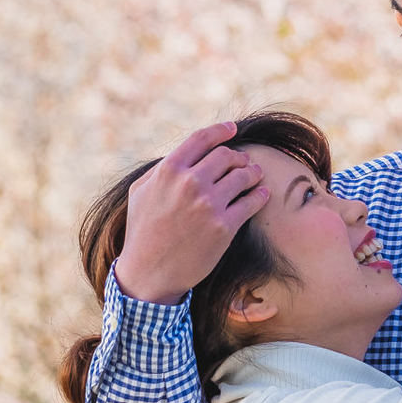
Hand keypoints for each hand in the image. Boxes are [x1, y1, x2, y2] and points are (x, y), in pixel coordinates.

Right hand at [114, 123, 268, 304]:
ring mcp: (208, 205)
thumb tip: (185, 153)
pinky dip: (260, 195)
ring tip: (255, 175)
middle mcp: (190, 183)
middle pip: (227, 155)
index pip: (202, 138)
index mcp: (169, 170)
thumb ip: (161, 168)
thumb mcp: (140, 192)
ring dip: (253, 173)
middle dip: (238, 157)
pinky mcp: (224, 227)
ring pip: (244, 176)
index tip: (232, 129)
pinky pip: (252, 202)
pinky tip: (261, 194)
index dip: (221, 130)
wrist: (148, 273)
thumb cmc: (142, 231)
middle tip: (244, 162)